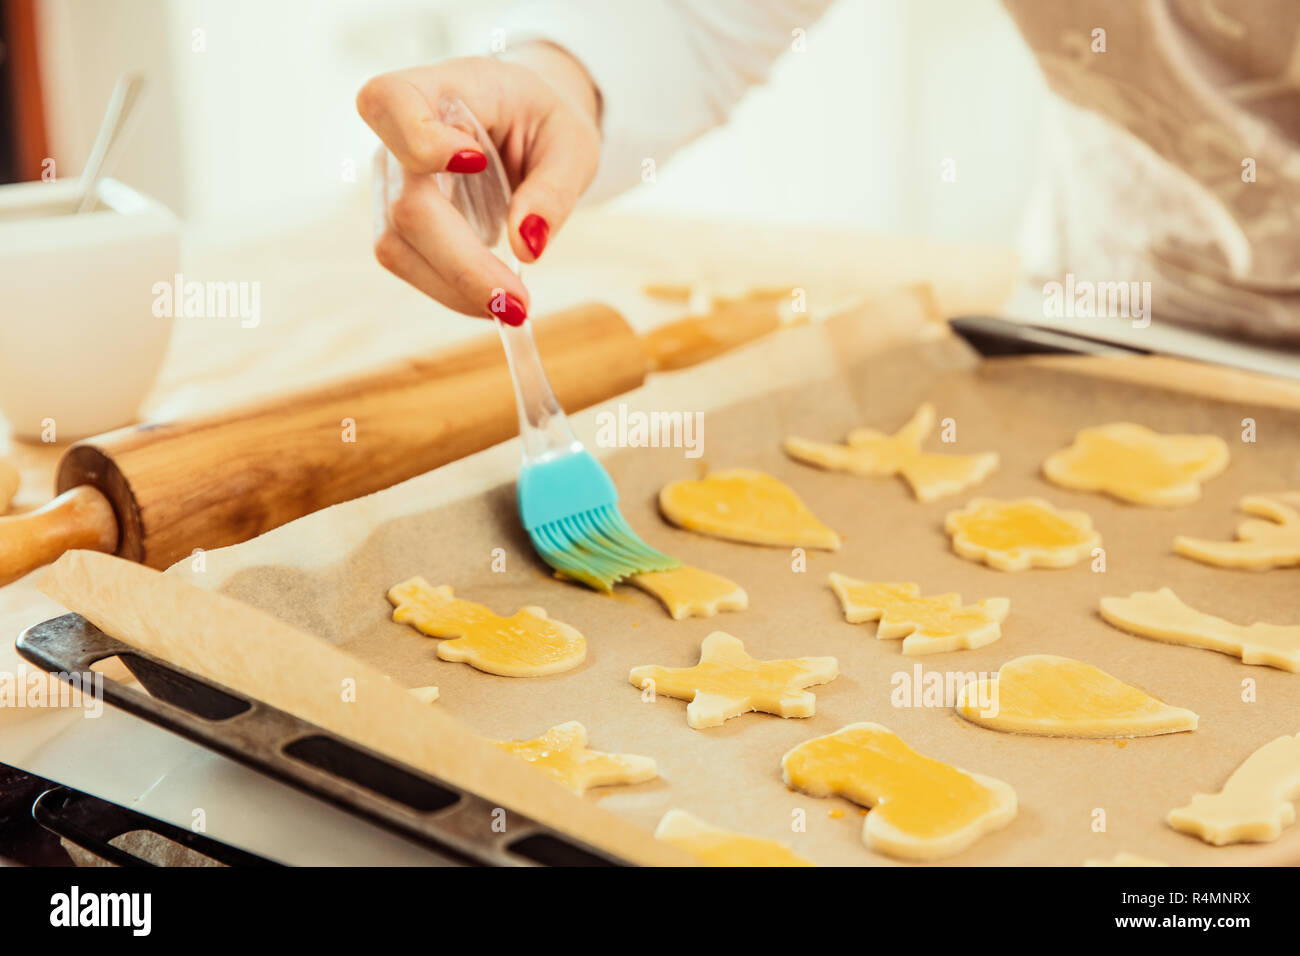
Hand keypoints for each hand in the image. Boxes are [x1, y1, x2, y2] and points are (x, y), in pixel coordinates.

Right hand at [357, 48, 601, 322]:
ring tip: (513, 308)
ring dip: (456, 287)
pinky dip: (452, 290)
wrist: (526, 126)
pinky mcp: (396, 218)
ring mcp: (392, 178)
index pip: (392, 100)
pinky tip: (492, 298)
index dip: (420, 140)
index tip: (475, 163)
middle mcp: (401, 132)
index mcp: (447, 87)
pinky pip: (409, 263)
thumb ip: (554, 190)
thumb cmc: (545, 124)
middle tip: (519, 305)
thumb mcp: (572, 145)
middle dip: (464, 263)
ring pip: (398, 245)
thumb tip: (527, 245)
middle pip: (406, 204)